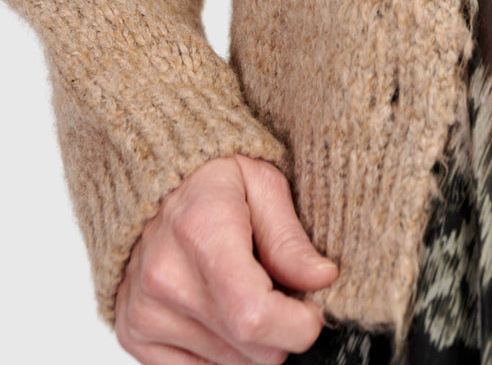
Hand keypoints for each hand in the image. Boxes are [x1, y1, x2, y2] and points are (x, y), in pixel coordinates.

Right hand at [115, 153, 337, 364]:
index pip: (253, 315)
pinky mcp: (134, 336)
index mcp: (201, 231)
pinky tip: (223, 311)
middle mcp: (165, 279)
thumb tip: (322, 280)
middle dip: (282, 330)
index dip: (297, 326)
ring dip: (253, 340)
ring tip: (247, 291)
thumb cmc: (214, 179)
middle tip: (281, 290)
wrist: (153, 186)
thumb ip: (289, 239)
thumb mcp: (263, 184)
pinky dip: (225, 350)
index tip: (313, 311)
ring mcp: (145, 313)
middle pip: (250, 348)